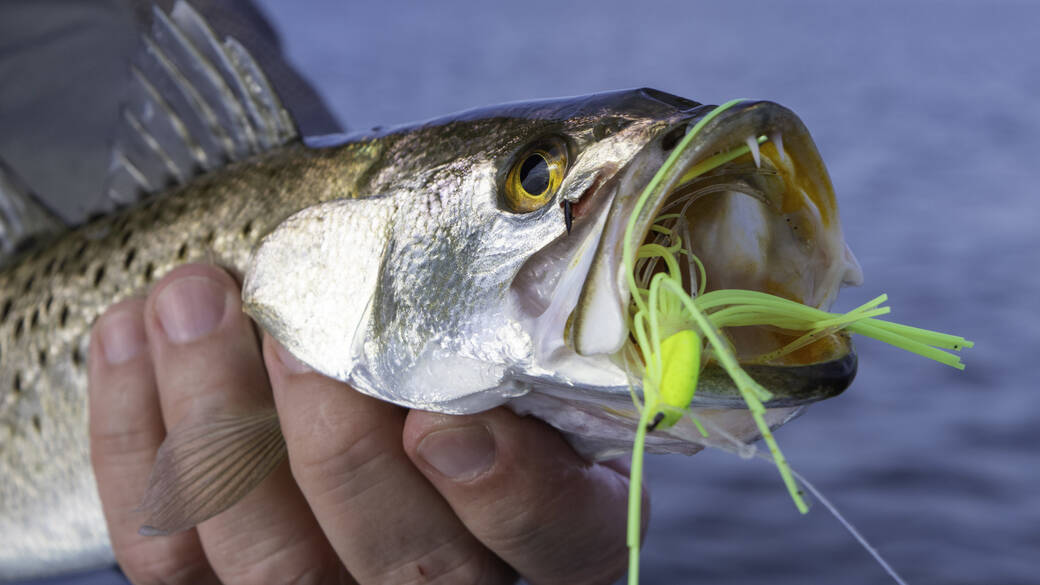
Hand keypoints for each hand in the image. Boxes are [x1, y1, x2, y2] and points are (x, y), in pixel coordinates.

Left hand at [88, 263, 644, 584]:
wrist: (364, 404)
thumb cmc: (470, 352)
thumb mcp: (532, 347)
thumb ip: (524, 322)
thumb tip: (477, 245)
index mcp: (547, 526)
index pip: (557, 540)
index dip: (508, 493)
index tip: (443, 419)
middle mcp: (447, 580)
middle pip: (402, 559)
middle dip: (336, 444)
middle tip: (294, 327)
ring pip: (272, 562)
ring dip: (218, 424)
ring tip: (192, 300)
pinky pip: (169, 555)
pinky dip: (135, 442)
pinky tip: (132, 334)